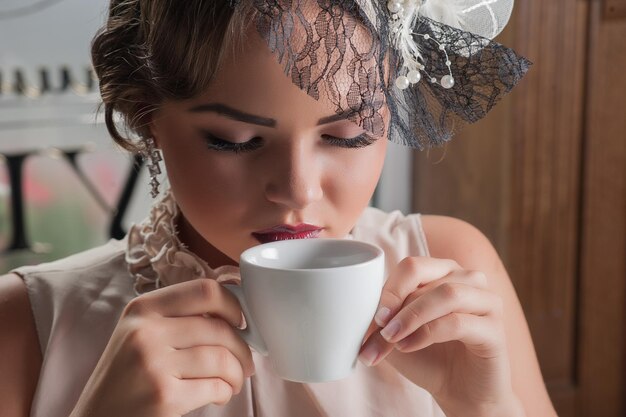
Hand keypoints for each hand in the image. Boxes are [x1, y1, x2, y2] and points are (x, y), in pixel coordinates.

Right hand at [70, 279, 255, 416]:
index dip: (233, 305)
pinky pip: (215, 386)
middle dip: (242, 348)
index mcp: (142, 308)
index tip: (241, 321)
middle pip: (219, 328)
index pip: (205, 290)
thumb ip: (178, 318)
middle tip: (245, 363)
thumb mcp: (139, 334)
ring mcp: (153, 364)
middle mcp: (145, 331)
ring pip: (221, 358)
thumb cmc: (126, 377)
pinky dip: (225, 392)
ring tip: (232, 382)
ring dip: (237, 373)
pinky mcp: (164, 397)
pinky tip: (218, 395)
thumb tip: (237, 315)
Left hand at [358, 256, 521, 415]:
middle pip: (424, 274)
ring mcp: (487, 302)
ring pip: (445, 294)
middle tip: (379, 330)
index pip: (411, 266)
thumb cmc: (428, 357)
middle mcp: (469, 279)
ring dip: (411, 316)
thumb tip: (355, 310)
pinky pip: (457, 322)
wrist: (460, 393)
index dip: (388, 290)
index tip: (374, 318)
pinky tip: (409, 346)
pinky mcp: (496, 329)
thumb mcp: (396, 334)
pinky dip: (427, 333)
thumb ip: (381, 317)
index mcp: (444, 272)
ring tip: (392, 338)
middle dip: (395, 305)